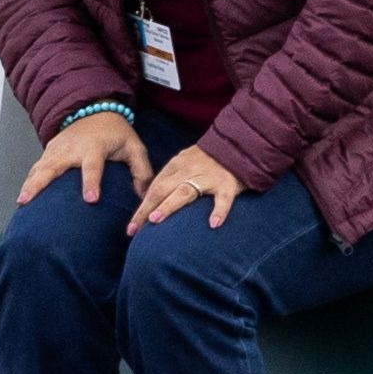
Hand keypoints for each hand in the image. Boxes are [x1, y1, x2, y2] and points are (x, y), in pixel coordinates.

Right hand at [20, 107, 141, 205]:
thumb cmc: (116, 133)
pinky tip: (23, 197)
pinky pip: (37, 167)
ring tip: (21, 202)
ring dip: (29, 184)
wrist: (95, 108)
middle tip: (29, 201)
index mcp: (95, 148)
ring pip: (40, 167)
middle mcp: (72, 148)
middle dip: (40, 184)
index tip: (90, 199)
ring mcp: (58, 149)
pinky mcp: (50, 150)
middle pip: (53, 167)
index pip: (93, 166)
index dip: (91, 182)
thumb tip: (145, 197)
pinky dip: (29, 180)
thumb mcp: (134, 147)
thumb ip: (142, 171)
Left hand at [130, 142, 246, 235]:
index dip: (141, 206)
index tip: (132, 226)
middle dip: (145, 209)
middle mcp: (189, 170)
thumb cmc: (211, 160)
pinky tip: (213, 224)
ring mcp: (208, 177)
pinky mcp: (227, 184)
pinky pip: (223, 199)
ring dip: (169, 205)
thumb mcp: (187, 163)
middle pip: (162, 190)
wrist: (240, 145)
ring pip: (185, 191)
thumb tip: (152, 200)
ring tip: (155, 219)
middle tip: (133, 228)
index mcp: (177, 165)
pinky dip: (219, 211)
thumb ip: (172, 178)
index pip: (154, 188)